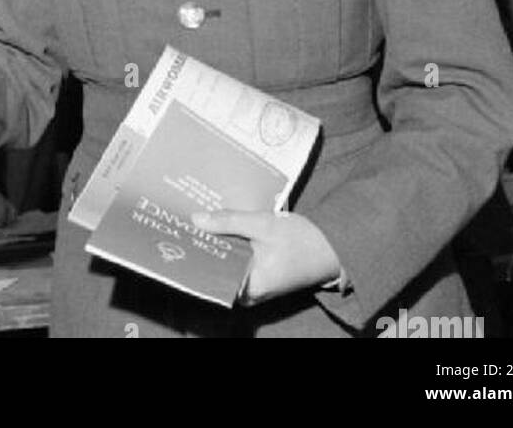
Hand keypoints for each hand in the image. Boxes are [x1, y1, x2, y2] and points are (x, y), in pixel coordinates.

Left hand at [191, 210, 341, 304]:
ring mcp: (257, 285)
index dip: (194, 256)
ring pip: (228, 264)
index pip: (210, 276)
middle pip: (217, 268)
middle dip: (203, 245)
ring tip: (197, 219)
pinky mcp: (262, 275)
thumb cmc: (301, 241)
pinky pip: (239, 262)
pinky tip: (221, 226)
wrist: (333, 248)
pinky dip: (231, 245)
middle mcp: (251, 292)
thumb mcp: (262, 225)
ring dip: (217, 243)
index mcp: (249, 287)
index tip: (178, 237)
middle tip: (183, 221)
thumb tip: (196, 220)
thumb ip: (229, 222)